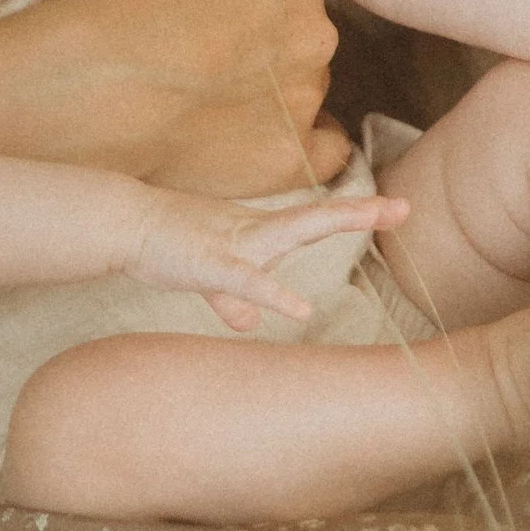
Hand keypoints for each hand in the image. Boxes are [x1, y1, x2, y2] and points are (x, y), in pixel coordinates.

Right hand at [0, 0, 346, 193]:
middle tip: (186, 37)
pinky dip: (286, 139)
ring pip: (297, 85)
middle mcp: (314, 33)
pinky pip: (315, 149)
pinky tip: (237, 130)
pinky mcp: (283, 160)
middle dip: (255, 31)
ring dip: (263, 85)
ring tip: (193, 85)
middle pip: (294, 27)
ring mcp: (300, 101)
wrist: (72, 91)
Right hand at [121, 179, 406, 333]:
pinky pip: (247, 280)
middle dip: (361, 212)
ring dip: (335, 222)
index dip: (354, 215)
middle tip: (404, 206)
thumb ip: (234, 301)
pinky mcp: (210, 264)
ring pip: (293, 230)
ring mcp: (235, 243)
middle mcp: (255, 230)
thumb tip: (250, 324)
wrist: (124, 224)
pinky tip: (300, 309)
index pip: (314, 220)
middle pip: (317, 217)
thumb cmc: (168, 245)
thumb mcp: (209, 278)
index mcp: (258, 233)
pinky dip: (274, 294)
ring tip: (376, 216)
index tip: (396, 209)